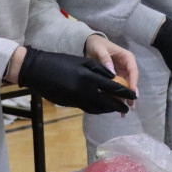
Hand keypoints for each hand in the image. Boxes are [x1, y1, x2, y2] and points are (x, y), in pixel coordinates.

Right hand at [17, 46, 135, 113]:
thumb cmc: (60, 62)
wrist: (38, 70)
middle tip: (127, 108)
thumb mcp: (81, 61)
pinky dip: (97, 109)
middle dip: (119, 105)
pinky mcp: (70, 104)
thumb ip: (99, 69)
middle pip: (107, 102)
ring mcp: (76, 99)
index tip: (134, 96)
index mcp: (89, 77)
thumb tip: (114, 77)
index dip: (125, 92)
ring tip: (116, 109)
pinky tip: (102, 108)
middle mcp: (84, 90)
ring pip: (98, 108)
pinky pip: (88, 108)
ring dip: (108, 109)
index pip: (112, 87)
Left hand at [84, 35, 139, 101]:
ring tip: (124, 111)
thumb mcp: (100, 49)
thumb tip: (112, 72)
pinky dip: (118, 96)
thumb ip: (105, 59)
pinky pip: (119, 88)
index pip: (133, 71)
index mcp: (127, 58)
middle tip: (131, 105)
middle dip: (132, 94)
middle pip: (132, 81)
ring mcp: (122, 73)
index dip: (134, 82)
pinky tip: (117, 106)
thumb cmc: (97, 45)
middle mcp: (127, 66)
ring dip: (126, 98)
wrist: (90, 45)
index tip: (132, 92)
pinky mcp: (116, 78)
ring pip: (127, 87)